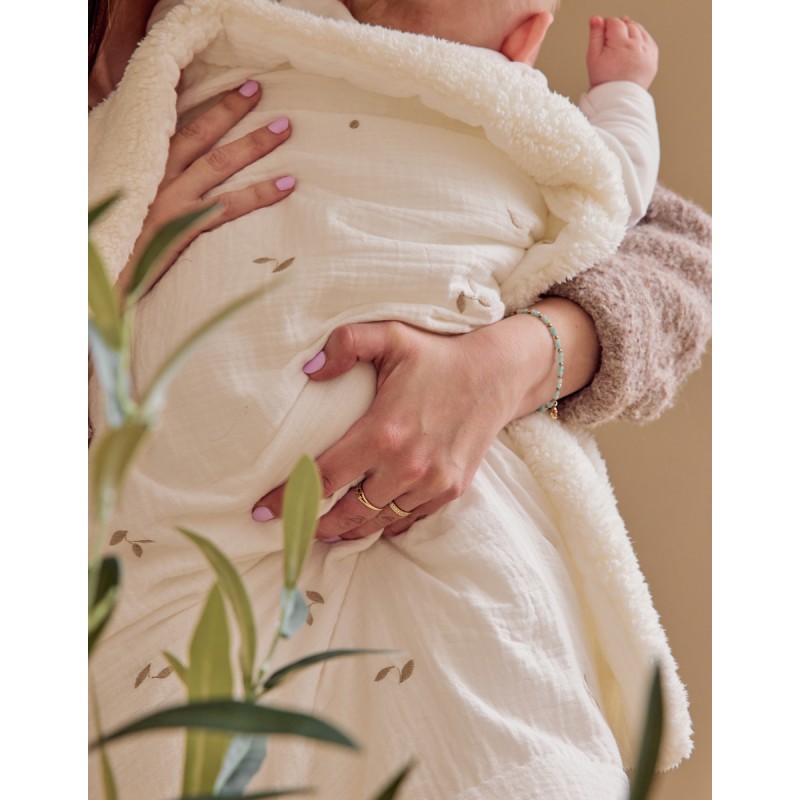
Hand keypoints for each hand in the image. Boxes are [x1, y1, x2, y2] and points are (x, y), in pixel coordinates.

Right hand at [115, 79, 294, 296]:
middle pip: (201, 137)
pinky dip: (260, 194)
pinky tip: (287, 185)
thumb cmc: (123, 246)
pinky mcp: (185, 229)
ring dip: (254, 144)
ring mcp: (173, 204)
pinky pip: (230, 207)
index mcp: (146, 170)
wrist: (108, 282)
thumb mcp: (132, 206)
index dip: (207, 108)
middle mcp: (160, 179)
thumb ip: (154, 185)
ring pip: (220, 165)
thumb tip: (177, 170)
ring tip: (284, 129)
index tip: (234, 90)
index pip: (177, 128)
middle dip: (231, 111)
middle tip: (260, 90)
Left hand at [252, 298, 599, 540]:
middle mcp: (407, 465)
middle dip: (314, 525)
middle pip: (348, 512)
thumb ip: (346, 345)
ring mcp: (432, 482)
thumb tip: (307, 370)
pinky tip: (369, 521)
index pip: (323, 477)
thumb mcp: (392, 336)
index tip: (261, 512)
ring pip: (378, 522)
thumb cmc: (439, 355)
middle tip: (292, 528)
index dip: (287, 498)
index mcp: (383, 431)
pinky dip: (386, 524)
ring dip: (349, 529)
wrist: (497, 373)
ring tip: (325, 529)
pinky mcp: (451, 489)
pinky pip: (409, 519)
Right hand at [586, 16, 657, 89]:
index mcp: (621, 45)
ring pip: (640, 31)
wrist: (617, 100)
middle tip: (610, 37)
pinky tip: (633, 45)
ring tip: (621, 41)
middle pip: (628, 25)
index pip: (614, 23)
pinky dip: (641, 39)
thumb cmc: (604, 82)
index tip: (602, 30)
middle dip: (619, 27)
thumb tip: (596, 19)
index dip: (606, 25)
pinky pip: (649, 41)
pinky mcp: (653, 60)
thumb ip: (595, 36)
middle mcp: (637, 46)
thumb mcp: (593, 58)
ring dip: (631, 30)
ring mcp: (647, 53)